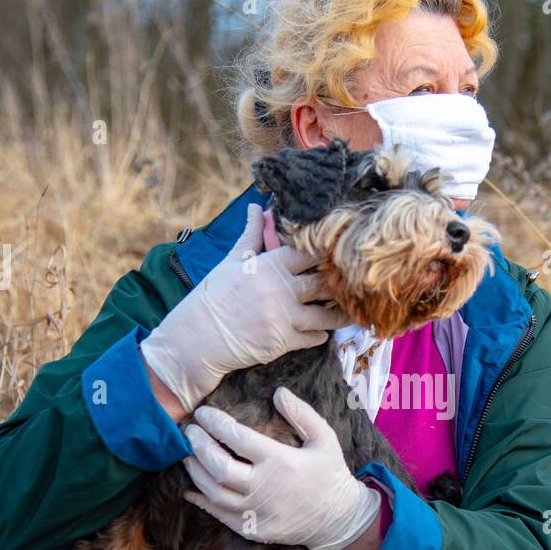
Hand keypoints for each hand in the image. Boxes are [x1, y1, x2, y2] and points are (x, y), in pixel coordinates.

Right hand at [140, 203, 350, 416]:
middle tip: (352, 286)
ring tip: (348, 311)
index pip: (309, 253)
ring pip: (326, 315)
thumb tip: (257, 207)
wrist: (197, 337)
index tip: (339, 256)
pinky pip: (313, 337)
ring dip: (338, 314)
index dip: (326, 254)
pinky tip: (323, 332)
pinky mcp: (283, 342)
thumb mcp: (231, 261)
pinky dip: (320, 334)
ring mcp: (284, 317)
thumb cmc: (213, 296)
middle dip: (338, 285)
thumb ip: (251, 236)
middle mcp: (280, 289)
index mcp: (270, 265)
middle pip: (324, 283)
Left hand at [182, 387, 381, 549]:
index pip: (237, 438)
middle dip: (198, 446)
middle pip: (218, 466)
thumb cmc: (330, 474)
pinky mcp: (253, 529)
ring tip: (188, 455)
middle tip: (189, 432)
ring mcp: (257, 511)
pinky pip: (220, 514)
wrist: (338, 519)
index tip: (203, 413)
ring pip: (213, 492)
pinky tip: (193, 487)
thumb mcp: (324, 439)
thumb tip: (278, 392)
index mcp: (280, 461)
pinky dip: (202, 500)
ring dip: (196, 472)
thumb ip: (302, 414)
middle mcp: (264, 487)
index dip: (215, 423)